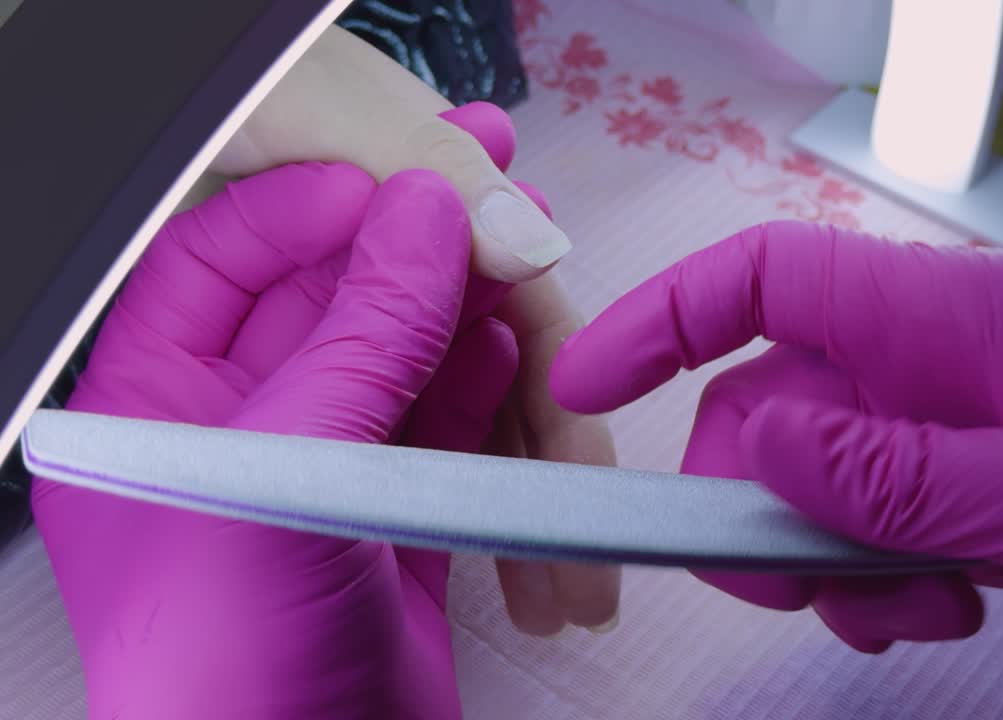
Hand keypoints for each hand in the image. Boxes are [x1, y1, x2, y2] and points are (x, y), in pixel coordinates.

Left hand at [205, 26, 620, 635]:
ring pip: (394, 357)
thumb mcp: (280, 483)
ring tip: (515, 251)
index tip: (390, 175)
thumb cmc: (220, 687)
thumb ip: (358, 343)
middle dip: (405, 241)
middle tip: (480, 179)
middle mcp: (232, 435)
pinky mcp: (391, 524)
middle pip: (324, 300)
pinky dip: (477, 384)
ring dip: (456, 306)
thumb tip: (421, 223)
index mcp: (151, 411)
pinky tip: (506, 345)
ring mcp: (319, 479)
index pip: (217, 262)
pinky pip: (437, 427)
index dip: (305, 208)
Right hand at [550, 221, 1002, 709]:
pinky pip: (860, 542)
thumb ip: (918, 477)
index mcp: (965, 324)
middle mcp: (939, 373)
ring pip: (805, 490)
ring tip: (918, 604)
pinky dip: (872, 590)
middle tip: (795, 576)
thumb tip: (763, 456)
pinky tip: (949, 611)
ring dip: (824, 562)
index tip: (588, 388)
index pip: (776, 279)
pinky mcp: (962, 512)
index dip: (668, 320)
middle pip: (769, 408)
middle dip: (752, 499)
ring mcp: (947, 446)